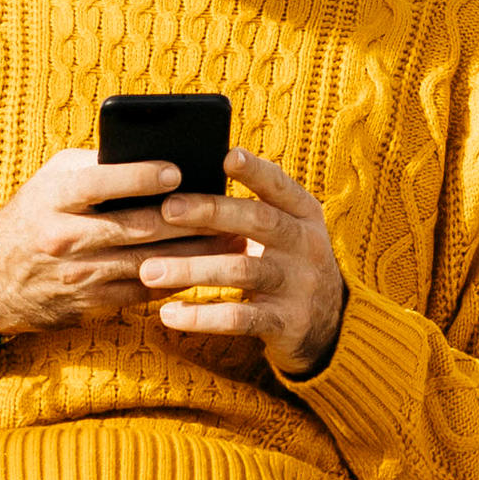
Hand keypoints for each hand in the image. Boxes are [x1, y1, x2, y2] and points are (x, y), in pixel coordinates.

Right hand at [0, 148, 248, 339]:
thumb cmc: (31, 217)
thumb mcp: (49, 182)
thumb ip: (94, 167)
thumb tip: (154, 154)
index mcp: (54, 198)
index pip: (100, 183)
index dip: (140, 176)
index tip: (177, 169)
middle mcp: (65, 237)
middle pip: (138, 227)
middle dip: (190, 220)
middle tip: (231, 211)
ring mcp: (79, 275)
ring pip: (150, 263)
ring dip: (197, 255)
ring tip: (235, 242)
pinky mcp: (91, 304)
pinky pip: (144, 291)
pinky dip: (178, 280)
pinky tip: (207, 268)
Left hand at [151, 149, 348, 378]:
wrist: (329, 323)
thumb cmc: (286, 263)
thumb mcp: (285, 231)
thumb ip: (250, 210)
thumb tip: (181, 185)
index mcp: (303, 214)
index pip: (280, 186)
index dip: (256, 171)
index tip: (227, 155)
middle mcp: (305, 245)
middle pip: (258, 221)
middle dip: (211, 212)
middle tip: (167, 209)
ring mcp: (297, 285)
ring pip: (241, 270)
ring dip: (192, 269)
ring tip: (149, 270)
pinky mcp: (285, 323)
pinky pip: (239, 317)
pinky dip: (202, 317)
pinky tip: (169, 313)